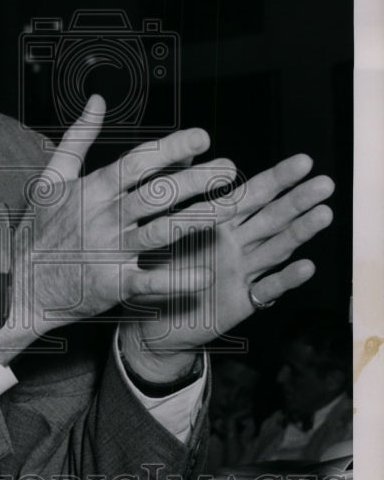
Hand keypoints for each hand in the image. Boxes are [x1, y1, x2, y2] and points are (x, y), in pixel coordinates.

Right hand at [0, 95, 236, 358]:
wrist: (19, 284)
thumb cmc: (37, 230)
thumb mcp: (51, 178)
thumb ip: (78, 137)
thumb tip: (97, 100)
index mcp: (93, 190)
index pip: (139, 162)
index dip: (173, 148)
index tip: (203, 137)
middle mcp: (104, 218)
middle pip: (159, 193)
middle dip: (199, 180)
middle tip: (230, 169)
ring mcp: (109, 252)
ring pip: (163, 232)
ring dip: (201, 218)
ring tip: (233, 205)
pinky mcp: (112, 285)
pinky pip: (149, 282)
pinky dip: (175, 280)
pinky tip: (204, 273)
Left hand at [119, 152, 334, 381]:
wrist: (153, 322)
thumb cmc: (157, 271)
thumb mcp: (161, 231)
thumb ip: (173, 198)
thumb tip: (180, 157)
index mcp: (219, 223)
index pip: (252, 196)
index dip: (277, 179)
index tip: (302, 162)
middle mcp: (236, 245)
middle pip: (272, 218)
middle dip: (298, 200)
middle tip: (325, 182)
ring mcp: (242, 272)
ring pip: (276, 248)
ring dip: (300, 232)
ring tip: (324, 213)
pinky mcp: (241, 301)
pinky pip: (265, 289)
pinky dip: (285, 279)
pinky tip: (305, 266)